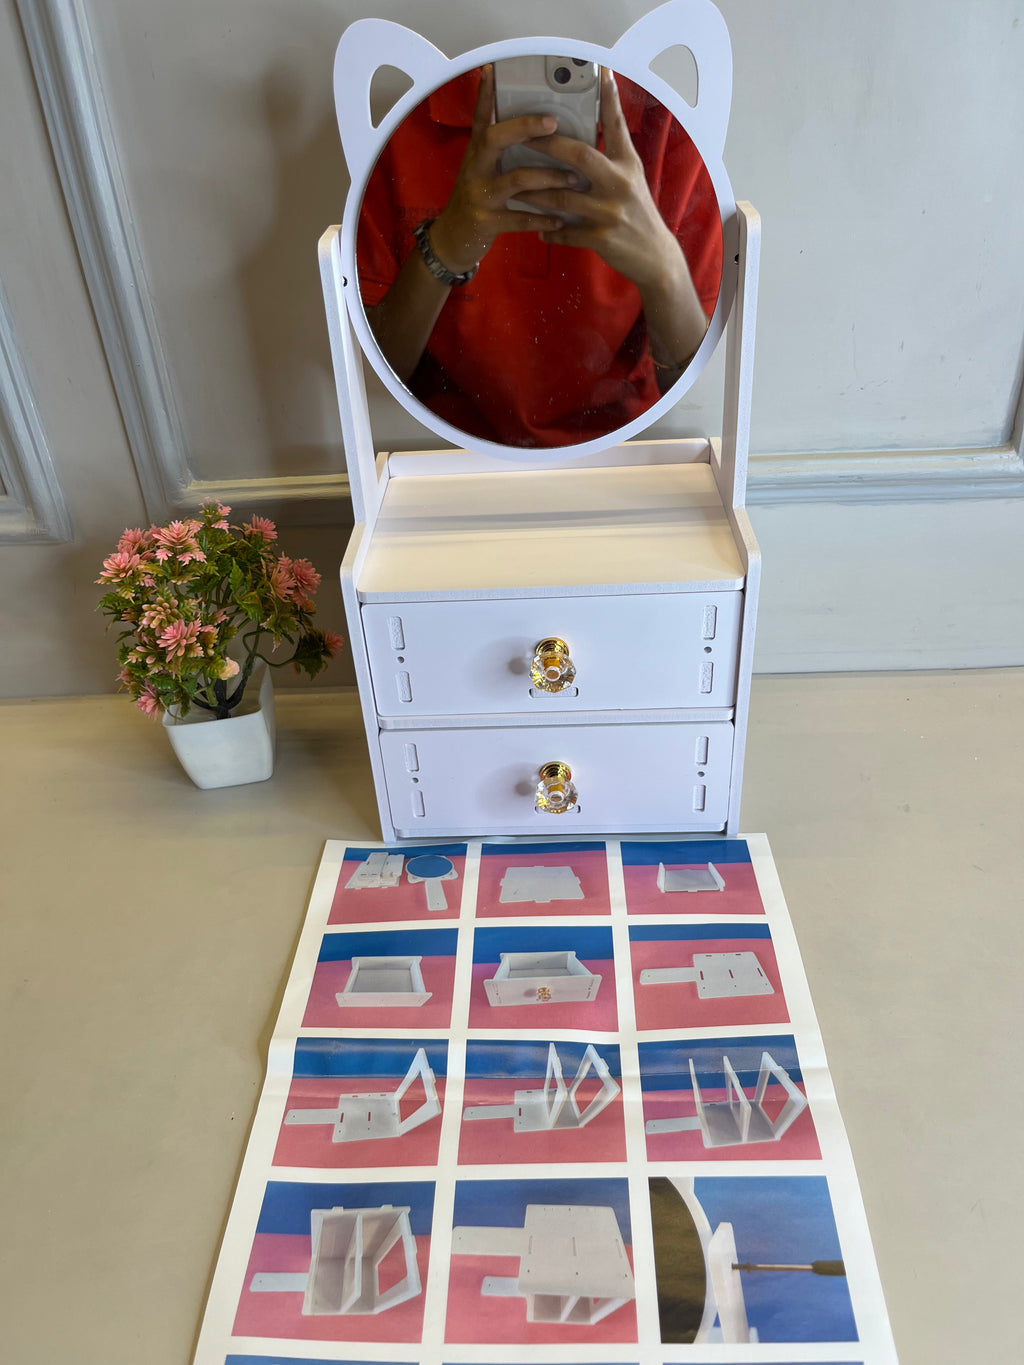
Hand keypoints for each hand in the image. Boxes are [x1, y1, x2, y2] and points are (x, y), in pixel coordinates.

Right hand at [428, 65, 581, 274]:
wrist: (452, 240)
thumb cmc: (476, 200)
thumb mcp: (482, 170)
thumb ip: (501, 150)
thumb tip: (532, 127)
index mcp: (477, 153)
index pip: (481, 117)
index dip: (486, 94)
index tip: (494, 70)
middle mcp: (475, 168)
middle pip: (496, 138)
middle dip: (525, 128)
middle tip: (554, 123)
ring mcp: (479, 195)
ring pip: (516, 179)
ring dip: (549, 177)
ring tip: (573, 179)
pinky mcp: (486, 222)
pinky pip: (519, 218)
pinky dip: (542, 218)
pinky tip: (560, 218)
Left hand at [522, 69, 680, 287]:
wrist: (654, 257)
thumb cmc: (638, 214)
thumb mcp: (632, 179)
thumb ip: (612, 157)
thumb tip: (588, 131)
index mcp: (627, 164)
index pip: (616, 125)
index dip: (609, 98)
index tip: (601, 72)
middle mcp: (619, 183)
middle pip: (579, 155)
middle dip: (548, 144)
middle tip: (523, 135)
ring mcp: (610, 211)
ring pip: (562, 198)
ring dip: (535, 194)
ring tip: (516, 188)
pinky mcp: (601, 237)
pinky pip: (566, 232)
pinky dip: (551, 231)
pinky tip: (539, 229)